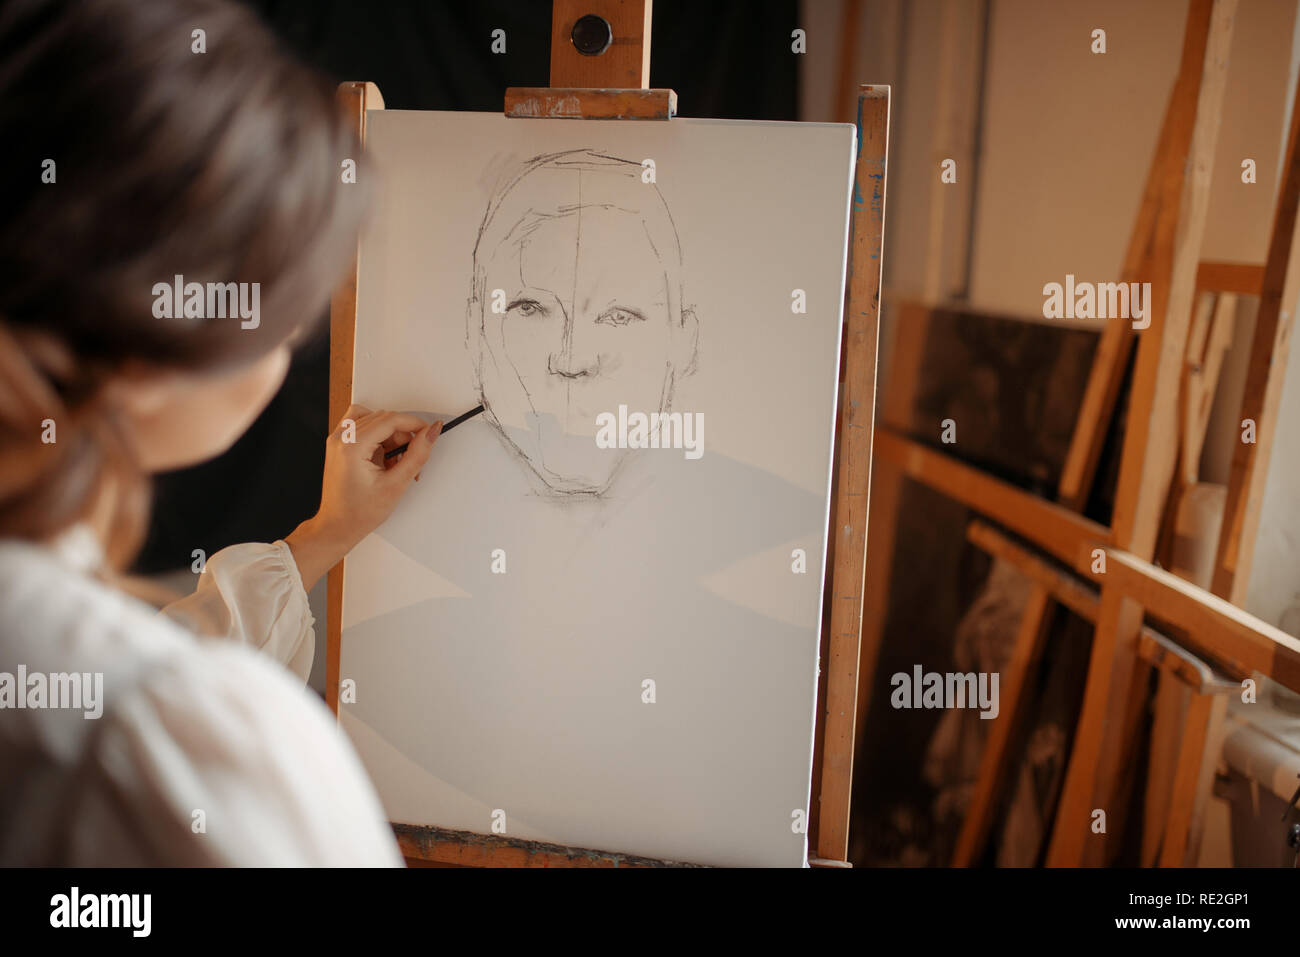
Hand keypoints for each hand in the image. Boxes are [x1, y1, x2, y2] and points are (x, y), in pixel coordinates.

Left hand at [286, 404, 442, 589]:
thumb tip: (429, 434)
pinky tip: (382, 455)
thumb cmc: (358, 513)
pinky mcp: (338, 445)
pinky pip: (361, 426)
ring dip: (389, 434)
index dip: (414, 424)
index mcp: (351, 447)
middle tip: (410, 458)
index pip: (389, 420)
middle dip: (402, 435)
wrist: (337, 526)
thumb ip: (416, 455)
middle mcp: (340, 439)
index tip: (428, 433)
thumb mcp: (395, 485)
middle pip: (382, 418)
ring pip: (372, 419)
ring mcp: (337, 440)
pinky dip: (376, 435)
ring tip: (394, 459)